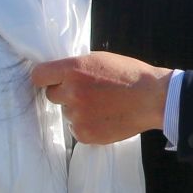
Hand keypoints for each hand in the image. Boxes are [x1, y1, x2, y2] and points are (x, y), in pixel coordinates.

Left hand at [31, 52, 171, 143]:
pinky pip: (76, 129)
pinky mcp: (85, 134)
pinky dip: (87, 125)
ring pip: (66, 113)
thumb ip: (76, 67)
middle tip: (86, 92)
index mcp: (73, 70)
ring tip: (102, 105)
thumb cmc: (130, 75)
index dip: (45, 78)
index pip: (39, 76)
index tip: (50, 80)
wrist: (152, 99)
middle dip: (64, 93)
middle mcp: (71, 93)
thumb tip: (59, 75)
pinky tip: (104, 118)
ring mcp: (77, 116)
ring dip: (78, 110)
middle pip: (51, 95)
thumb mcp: (100, 59)